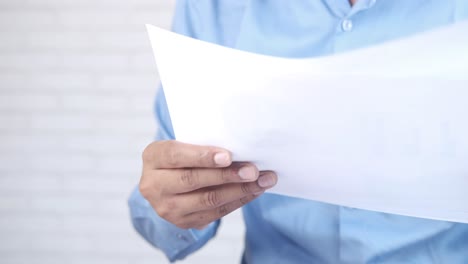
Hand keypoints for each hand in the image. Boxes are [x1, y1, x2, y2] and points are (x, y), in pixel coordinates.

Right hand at [139, 140, 277, 229]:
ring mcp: (166, 207)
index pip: (176, 155)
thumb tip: (240, 149)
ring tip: (262, 181)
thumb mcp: (183, 144)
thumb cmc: (182, 156)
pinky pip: (215, 213)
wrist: (167, 182)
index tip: (228, 156)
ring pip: (207, 200)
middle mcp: (153, 185)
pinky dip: (238, 201)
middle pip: (193, 180)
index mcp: (153, 157)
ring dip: (239, 190)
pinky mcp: (183, 222)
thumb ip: (202, 145)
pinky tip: (254, 191)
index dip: (203, 156)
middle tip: (253, 170)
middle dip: (227, 175)